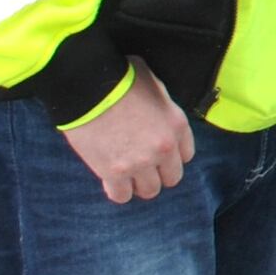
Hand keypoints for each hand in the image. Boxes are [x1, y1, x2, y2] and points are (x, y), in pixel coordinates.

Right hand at [61, 63, 192, 203]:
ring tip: (127, 174)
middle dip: (158, 173)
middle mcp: (163, 148)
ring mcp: (140, 163)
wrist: (89, 87)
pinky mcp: (114, 173)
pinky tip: (111, 180)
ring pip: (149, 191)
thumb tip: (156, 106)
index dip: (171, 155)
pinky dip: (117, 190)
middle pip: (171, 178)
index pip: (186, 155)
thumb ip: (161, 103)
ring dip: (139, 184)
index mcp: (177, 124)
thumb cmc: (120, 78)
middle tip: (142, 166)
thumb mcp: (153, 83)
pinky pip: (122, 196)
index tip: (159, 153)